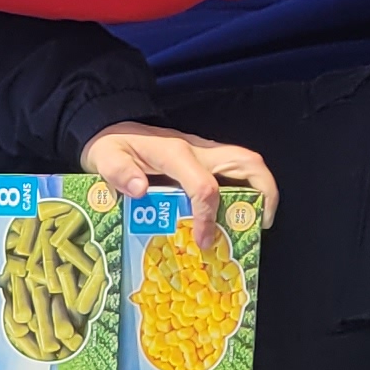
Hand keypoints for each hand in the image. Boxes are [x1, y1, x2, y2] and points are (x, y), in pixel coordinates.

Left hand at [78, 122, 277, 225]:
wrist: (113, 128)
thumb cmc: (112, 147)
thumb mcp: (105, 159)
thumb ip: (118, 173)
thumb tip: (140, 189)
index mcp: (175, 153)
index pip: (205, 186)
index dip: (208, 217)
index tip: (203, 241)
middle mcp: (198, 150)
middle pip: (247, 163)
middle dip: (264, 193)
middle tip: (260, 225)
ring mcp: (206, 153)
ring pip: (248, 164)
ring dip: (260, 192)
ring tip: (255, 223)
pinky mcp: (207, 159)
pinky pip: (235, 173)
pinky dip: (245, 193)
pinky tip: (235, 218)